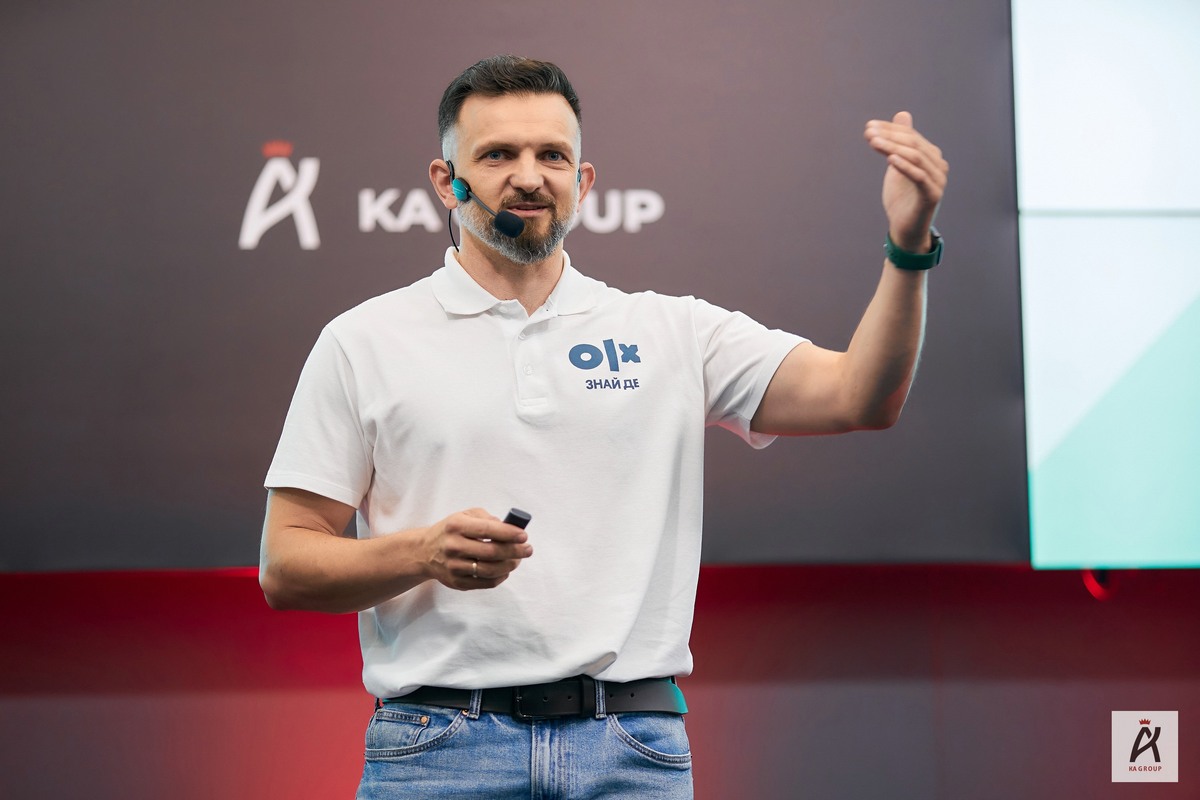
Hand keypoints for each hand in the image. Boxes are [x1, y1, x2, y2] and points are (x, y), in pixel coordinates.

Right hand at [420, 508, 532, 590]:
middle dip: (515, 551)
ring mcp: (454, 567)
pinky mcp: (457, 582)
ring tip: (518, 559)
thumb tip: (509, 528)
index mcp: (456, 526)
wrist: (424, 551)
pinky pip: (485, 583)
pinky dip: (500, 577)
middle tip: (528, 549)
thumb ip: (487, 518)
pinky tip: (506, 570)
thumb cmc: (450, 531)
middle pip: (491, 552)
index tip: (523, 536)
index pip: (487, 530)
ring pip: (490, 570)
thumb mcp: (464, 515)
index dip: (509, 533)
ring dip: (510, 565)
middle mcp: (453, 547)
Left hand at [864, 111, 947, 251]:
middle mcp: (938, 166)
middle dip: (889, 136)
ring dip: (893, 148)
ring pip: (915, 157)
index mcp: (931, 157)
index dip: (890, 130)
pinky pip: (919, 177)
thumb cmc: (902, 197)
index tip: (868, 126)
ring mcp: (938, 181)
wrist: (906, 229)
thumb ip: (901, 142)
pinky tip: (890, 159)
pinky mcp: (932, 195)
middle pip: (913, 144)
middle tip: (868, 132)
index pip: (910, 136)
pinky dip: (905, 167)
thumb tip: (902, 114)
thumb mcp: (898, 165)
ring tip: (874, 142)